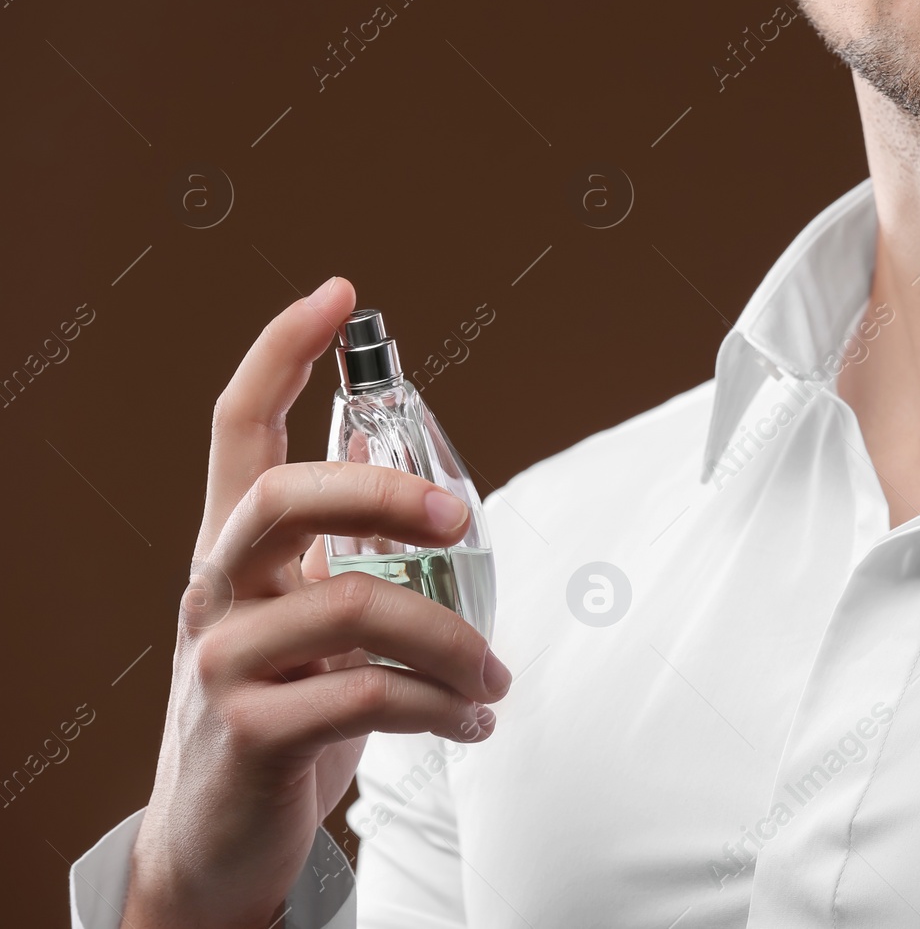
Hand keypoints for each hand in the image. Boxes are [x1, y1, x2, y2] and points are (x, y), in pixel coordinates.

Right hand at [119, 277, 512, 928]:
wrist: (216, 835)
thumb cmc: (279, 710)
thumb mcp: (306, 623)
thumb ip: (348, 562)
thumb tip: (435, 502)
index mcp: (236, 550)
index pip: (238, 426)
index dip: (280, 352)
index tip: (337, 295)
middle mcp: (217, 590)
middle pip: (279, 494)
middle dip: (378, 490)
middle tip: (456, 515)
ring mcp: (223, 663)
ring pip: (349, 608)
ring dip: (449, 639)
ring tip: (492, 675)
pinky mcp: (250, 734)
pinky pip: (365, 699)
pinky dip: (440, 708)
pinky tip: (471, 721)